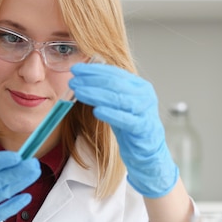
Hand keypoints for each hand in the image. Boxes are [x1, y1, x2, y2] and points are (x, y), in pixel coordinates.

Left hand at [69, 63, 177, 197]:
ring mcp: (145, 112)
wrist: (148, 152)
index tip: (76, 69)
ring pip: (118, 99)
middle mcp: (145, 96)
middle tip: (73, 81)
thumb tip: (84, 78)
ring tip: (78, 92)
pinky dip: (110, 114)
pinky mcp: (143, 128)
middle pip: (115, 84)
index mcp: (139, 86)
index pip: (115, 73)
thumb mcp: (120, 105)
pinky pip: (125, 119)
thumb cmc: (131, 127)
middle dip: (91, 81)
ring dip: (95, 94)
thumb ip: (108, 92)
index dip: (94, 70)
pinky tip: (96, 111)